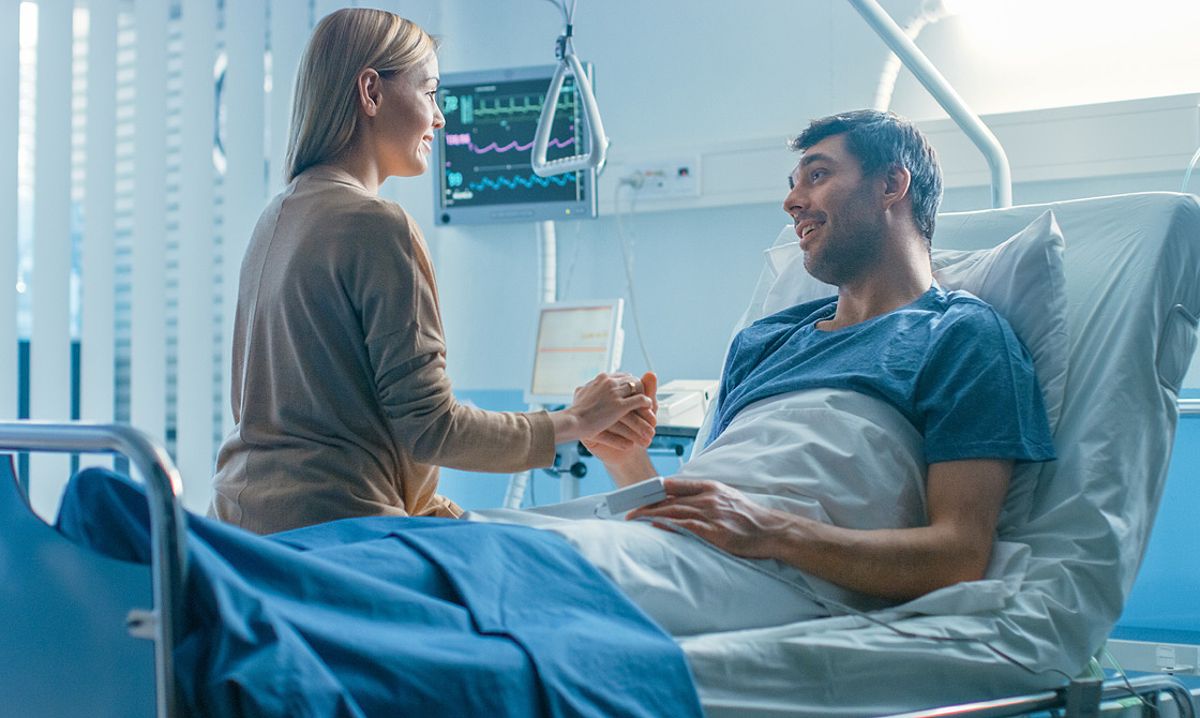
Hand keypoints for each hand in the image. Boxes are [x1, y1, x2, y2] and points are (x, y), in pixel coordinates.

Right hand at [560, 371, 654, 449]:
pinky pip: (640, 400)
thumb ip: (587, 390)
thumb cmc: (575, 413)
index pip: (623, 376)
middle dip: (640, 388)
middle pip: (632, 380)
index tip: (635, 392)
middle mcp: (609, 381)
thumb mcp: (580, 395)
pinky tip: (649, 409)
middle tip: (646, 397)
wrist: (572, 422)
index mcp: (601, 378)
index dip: (631, 384)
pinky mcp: (619, 406)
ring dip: (645, 396)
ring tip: (649, 405)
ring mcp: (614, 393)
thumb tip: (583, 388)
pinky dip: (647, 403)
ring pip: (638, 388)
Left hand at [627, 478, 793, 559]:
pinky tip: (655, 526)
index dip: (652, 490)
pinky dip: (668, 524)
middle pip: (668, 498)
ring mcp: (711, 514)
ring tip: (632, 518)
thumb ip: (703, 498)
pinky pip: (686, 525)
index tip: (636, 495)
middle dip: (645, 503)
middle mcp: (708, 497)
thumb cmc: (748, 517)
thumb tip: (679, 505)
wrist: (771, 530)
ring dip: (650, 514)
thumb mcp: (726, 498)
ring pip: (673, 510)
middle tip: (626, 509)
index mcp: (710, 487)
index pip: (674, 484)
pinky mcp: (714, 531)